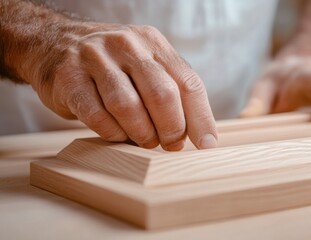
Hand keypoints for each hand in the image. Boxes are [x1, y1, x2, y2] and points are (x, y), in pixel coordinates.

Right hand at [31, 24, 216, 150]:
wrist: (54, 43)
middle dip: (171, 128)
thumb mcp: (146, 65)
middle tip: (169, 144)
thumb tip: (196, 134)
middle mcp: (127, 45)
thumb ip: (171, 91)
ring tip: (144, 140)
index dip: (200, 118)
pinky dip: (112, 133)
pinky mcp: (68, 77)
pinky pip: (97, 115)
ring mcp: (95, 58)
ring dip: (141, 133)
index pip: (188, 83)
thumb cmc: (112, 65)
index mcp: (153, 43)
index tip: (206, 144)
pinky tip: (117, 134)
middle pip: (162, 94)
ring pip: (129, 106)